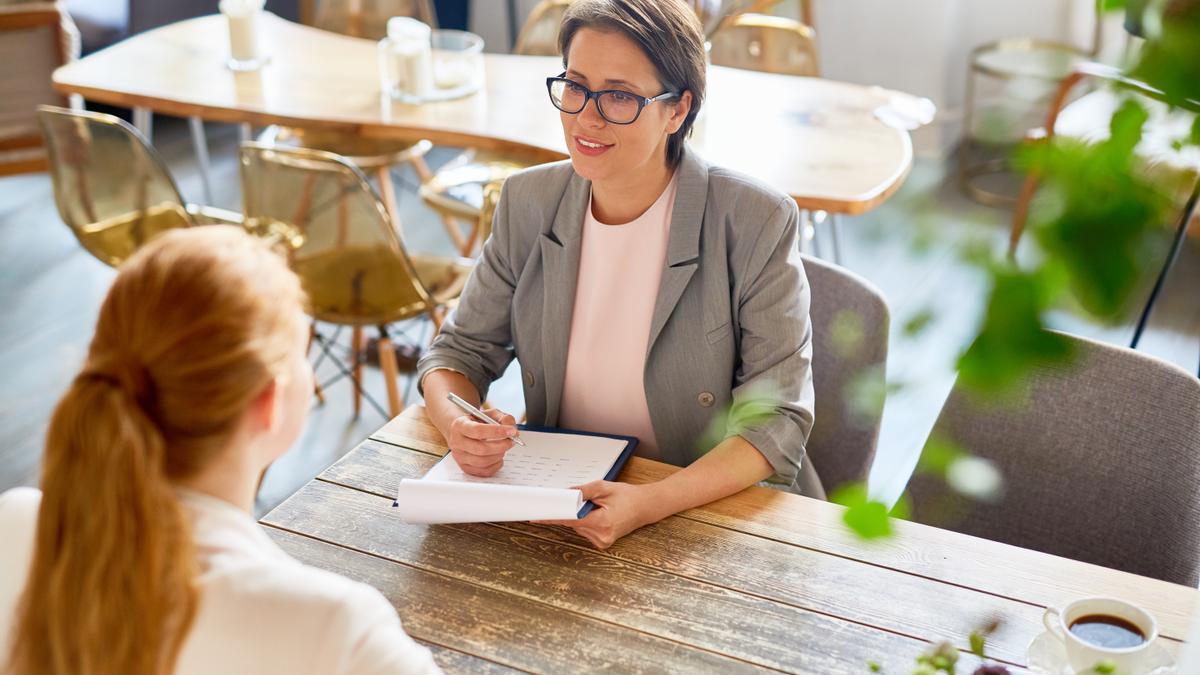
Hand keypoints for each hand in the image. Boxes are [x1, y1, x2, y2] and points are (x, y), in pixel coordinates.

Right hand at [446, 408, 517, 476]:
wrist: (464, 431)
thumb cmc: (478, 422)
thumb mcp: (490, 414)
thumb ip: (503, 418)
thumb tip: (513, 432)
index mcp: (460, 425)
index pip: (478, 430)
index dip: (497, 432)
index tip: (511, 431)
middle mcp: (457, 442)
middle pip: (481, 449)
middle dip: (501, 445)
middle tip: (512, 441)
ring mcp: (459, 457)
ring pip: (483, 461)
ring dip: (499, 455)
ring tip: (504, 447)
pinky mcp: (465, 467)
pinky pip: (484, 471)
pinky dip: (496, 464)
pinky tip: (498, 456)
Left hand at [539, 481, 656, 549]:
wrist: (645, 507)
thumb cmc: (628, 496)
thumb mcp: (604, 487)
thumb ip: (582, 491)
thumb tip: (564, 494)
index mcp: (602, 522)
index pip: (570, 520)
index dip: (552, 517)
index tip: (537, 517)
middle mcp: (601, 536)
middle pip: (573, 523)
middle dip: (573, 511)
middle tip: (587, 501)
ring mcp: (602, 542)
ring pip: (578, 527)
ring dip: (581, 516)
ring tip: (600, 508)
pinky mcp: (602, 543)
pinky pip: (584, 531)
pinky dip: (586, 522)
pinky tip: (600, 515)